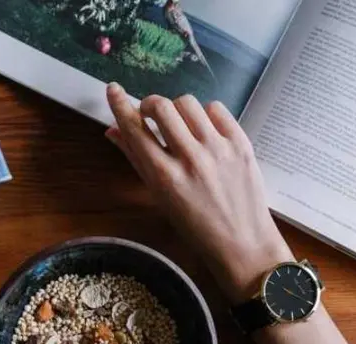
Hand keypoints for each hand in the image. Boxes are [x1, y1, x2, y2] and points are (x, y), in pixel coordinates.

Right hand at [105, 83, 292, 302]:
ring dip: (177, 108)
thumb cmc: (195, 226)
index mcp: (164, 177)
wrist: (242, 242)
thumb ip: (136, 160)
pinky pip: (216, 109)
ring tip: (180, 124)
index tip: (113, 89)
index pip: (134, 129)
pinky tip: (203, 129)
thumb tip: (113, 131)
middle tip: (150, 114)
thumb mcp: (159, 197)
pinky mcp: (241, 143)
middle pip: (161, 107)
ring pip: (188, 103)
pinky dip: (204, 114)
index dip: (120, 105)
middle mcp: (190, 158)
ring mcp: (218, 148)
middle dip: (149, 104)